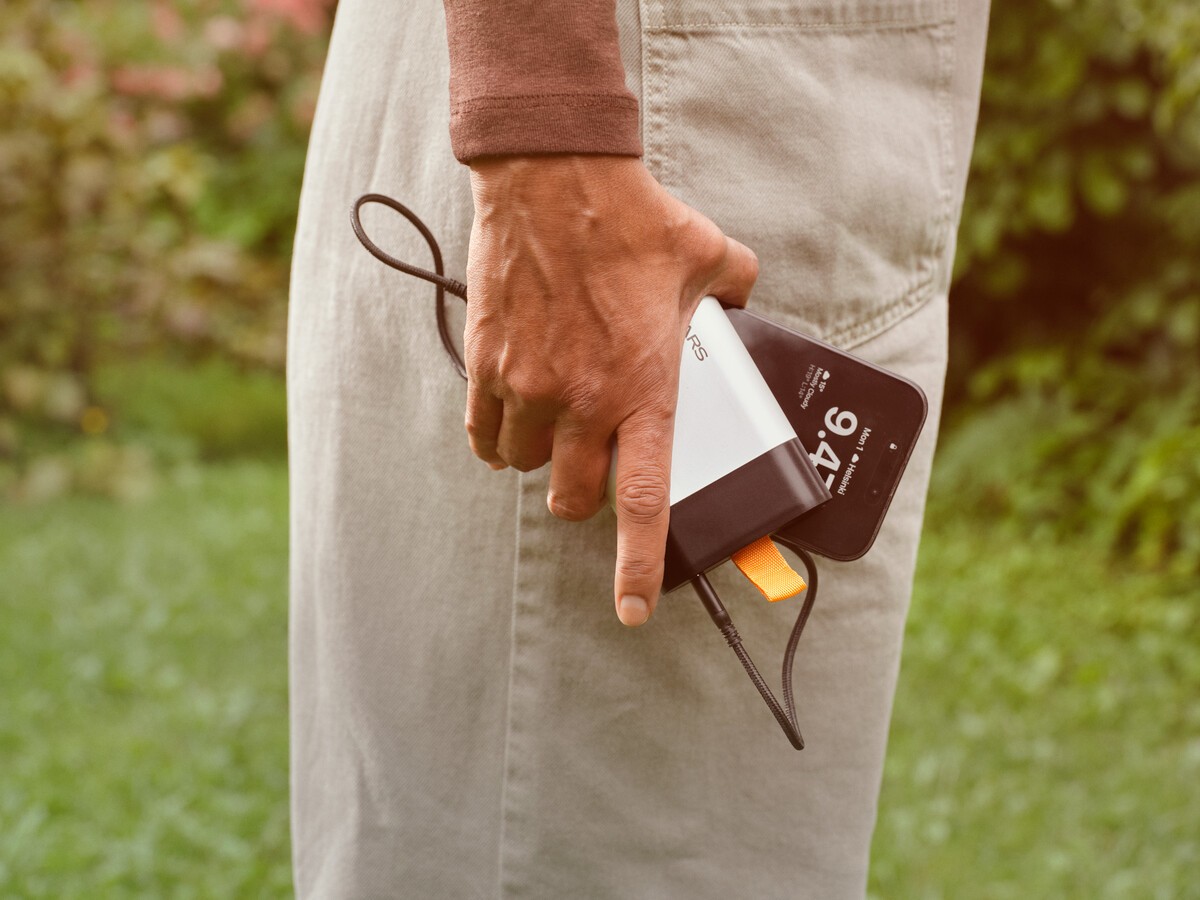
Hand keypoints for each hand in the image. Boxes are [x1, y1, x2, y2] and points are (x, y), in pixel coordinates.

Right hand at [465, 155, 757, 625]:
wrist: (552, 177)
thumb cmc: (631, 218)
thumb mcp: (708, 256)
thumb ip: (734, 292)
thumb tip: (743, 300)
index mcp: (644, 388)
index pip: (643, 501)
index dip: (637, 567)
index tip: (633, 609)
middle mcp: (583, 402)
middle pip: (573, 499)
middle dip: (584, 496)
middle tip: (595, 464)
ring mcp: (527, 387)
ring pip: (524, 469)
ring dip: (542, 461)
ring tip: (555, 422)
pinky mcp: (487, 366)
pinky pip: (482, 435)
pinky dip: (496, 438)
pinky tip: (511, 413)